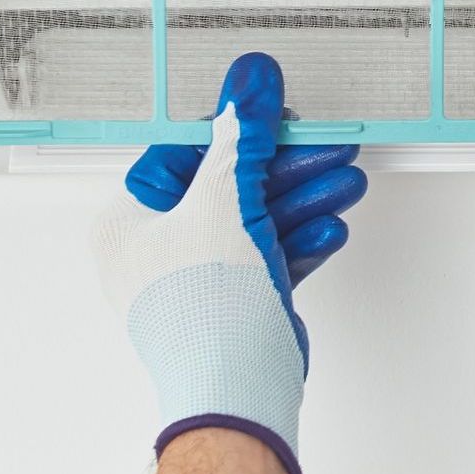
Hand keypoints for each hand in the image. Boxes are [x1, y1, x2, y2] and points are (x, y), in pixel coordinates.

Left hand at [94, 52, 367, 473]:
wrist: (234, 394)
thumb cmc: (206, 307)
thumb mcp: (226, 198)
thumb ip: (243, 135)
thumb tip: (250, 79)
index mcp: (128, 220)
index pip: (187, 153)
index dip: (240, 130)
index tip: (281, 113)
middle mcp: (154, 249)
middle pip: (229, 186)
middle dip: (287, 169)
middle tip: (330, 148)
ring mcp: (194, 279)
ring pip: (254, 221)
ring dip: (302, 201)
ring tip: (346, 183)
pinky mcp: (231, 303)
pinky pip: (265, 257)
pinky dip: (297, 241)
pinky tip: (330, 226)